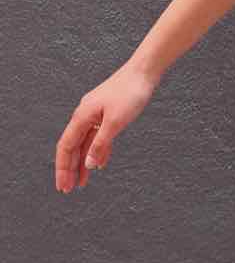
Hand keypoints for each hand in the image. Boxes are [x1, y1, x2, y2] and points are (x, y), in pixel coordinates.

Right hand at [54, 62, 161, 192]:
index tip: (63, 186)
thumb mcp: (116, 122)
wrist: (143, 72)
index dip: (62, 168)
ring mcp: (95, 115)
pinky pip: (97, 137)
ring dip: (82, 163)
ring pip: (84, 144)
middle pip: (72, 147)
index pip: (66, 147)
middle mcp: (84, 116)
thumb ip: (101, 144)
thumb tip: (89, 164)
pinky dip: (96, 152)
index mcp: (82, 117)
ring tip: (81, 182)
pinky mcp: (106, 115)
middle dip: (69, 169)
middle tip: (68, 190)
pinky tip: (99, 164)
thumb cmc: (130, 92)